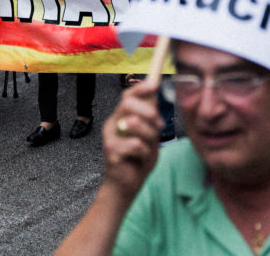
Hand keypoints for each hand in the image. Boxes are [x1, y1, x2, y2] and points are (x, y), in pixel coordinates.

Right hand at [101, 79, 164, 196]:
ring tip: (148, 147)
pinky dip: (144, 153)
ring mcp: (110, 137)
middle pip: (128, 103)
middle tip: (160, 125)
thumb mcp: (148, 135)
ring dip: (149, 136)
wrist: (126, 185)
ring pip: (134, 123)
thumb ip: (150, 118)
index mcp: (121, 117)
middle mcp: (112, 124)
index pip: (127, 95)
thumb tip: (156, 95)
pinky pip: (135, 145)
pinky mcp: (111, 151)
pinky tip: (139, 159)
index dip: (140, 88)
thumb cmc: (137, 159)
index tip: (155, 84)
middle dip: (148, 112)